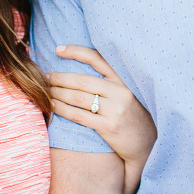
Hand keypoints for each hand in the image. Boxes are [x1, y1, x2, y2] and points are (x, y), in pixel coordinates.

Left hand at [49, 45, 156, 193]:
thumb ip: (109, 80)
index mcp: (123, 79)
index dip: (75, 51)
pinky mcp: (109, 126)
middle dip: (59, 77)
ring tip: (46, 91)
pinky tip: (53, 106)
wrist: (148, 144)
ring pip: (77, 97)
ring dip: (57, 93)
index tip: (57, 49)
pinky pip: (79, 115)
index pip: (96, 58)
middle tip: (45, 76)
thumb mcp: (127, 92)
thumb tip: (80, 68)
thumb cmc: (132, 115)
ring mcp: (115, 109)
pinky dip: (62, 109)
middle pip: (81, 80)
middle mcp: (120, 91)